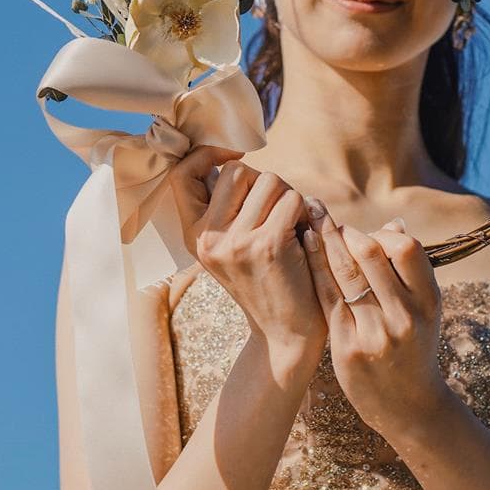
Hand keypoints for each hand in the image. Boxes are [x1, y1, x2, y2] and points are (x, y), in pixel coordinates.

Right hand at [164, 147, 325, 374]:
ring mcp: (235, 242)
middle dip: (265, 182)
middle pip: (236, 171)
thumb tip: (228, 159)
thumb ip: (225, 210)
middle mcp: (207, 238)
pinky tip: (305, 235)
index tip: (233, 156)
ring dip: (289, 196)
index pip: (182, 174)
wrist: (285, 335)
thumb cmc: (266, 283)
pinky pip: (293, 199)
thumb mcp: (230, 249)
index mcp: (194, 236)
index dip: (207, 154)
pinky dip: (307, 211)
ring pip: (269, 180)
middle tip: (277, 211)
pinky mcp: (267, 245)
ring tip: (292, 226)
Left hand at [299, 202, 453, 441]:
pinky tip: (304, 251)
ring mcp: (376, 333)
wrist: (409, 406)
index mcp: (429, 302)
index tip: (360, 229)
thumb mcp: (425, 312)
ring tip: (311, 223)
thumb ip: (410, 272)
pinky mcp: (348, 348)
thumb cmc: (415, 349)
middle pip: (370, 254)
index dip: (379, 232)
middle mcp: (405, 316)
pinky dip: (315, 269)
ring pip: (345, 273)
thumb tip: (393, 225)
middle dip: (343, 230)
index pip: (406, 248)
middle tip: (321, 213)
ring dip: (324, 242)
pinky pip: (328, 298)